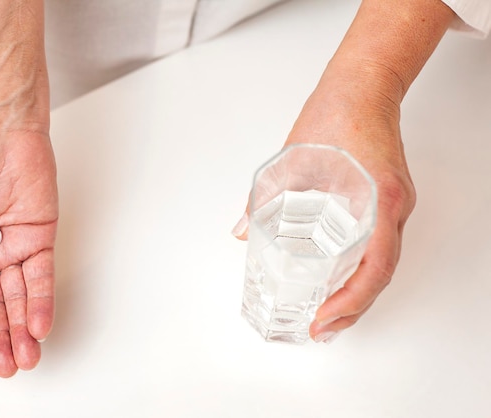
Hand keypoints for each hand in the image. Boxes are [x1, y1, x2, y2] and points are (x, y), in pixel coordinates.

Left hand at [233, 65, 415, 342]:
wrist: (362, 87)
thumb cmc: (335, 114)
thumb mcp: (291, 160)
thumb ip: (265, 200)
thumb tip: (241, 232)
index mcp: (378, 198)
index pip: (376, 267)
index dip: (351, 301)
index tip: (325, 319)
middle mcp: (392, 207)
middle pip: (381, 274)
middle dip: (353, 308)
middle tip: (322, 329)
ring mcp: (393, 205)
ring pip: (383, 264)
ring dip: (359, 294)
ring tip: (330, 316)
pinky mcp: (387, 200)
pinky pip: (380, 246)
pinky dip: (362, 271)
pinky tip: (339, 279)